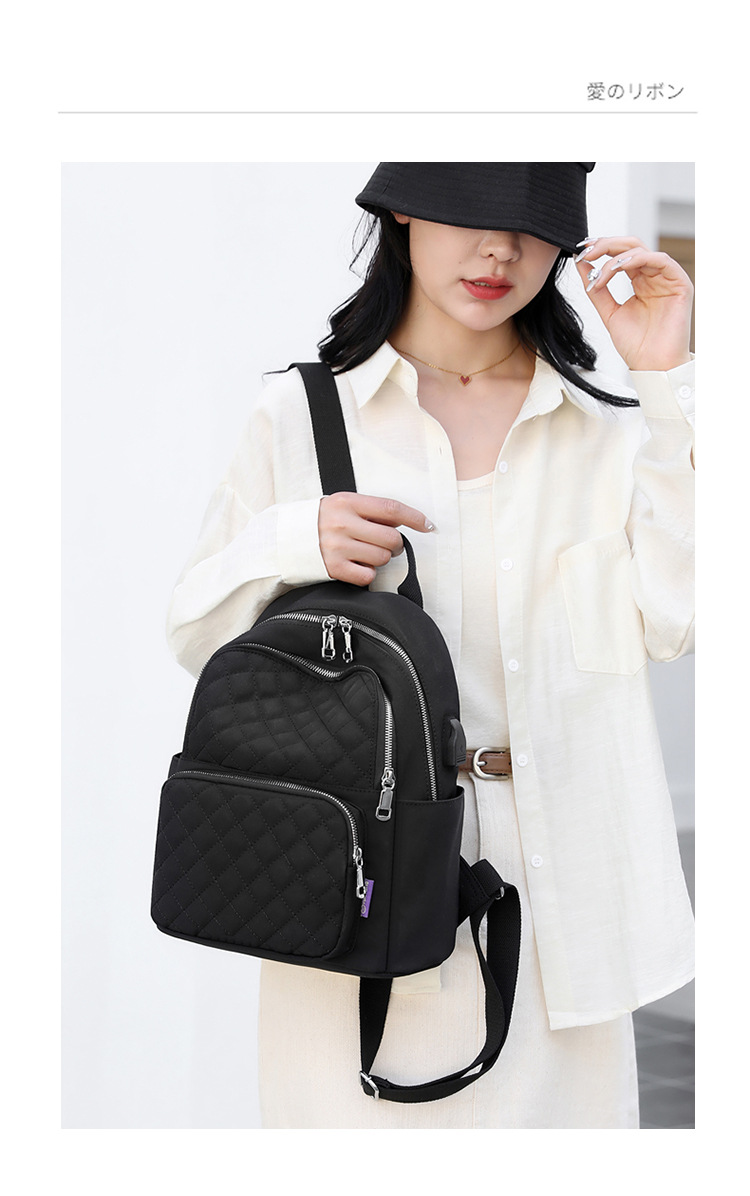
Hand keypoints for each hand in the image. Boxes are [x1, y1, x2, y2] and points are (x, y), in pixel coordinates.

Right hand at [318, 492, 435, 585]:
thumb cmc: (321, 521)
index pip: (390, 508)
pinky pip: (367, 575)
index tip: (428, 525)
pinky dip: (368, 573)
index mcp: (347, 503)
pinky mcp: (333, 568)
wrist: (285, 539)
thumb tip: (404, 520)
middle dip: (395, 544)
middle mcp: (342, 524)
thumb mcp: (343, 505)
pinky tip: (357, 565)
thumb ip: (371, 511)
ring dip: (381, 558)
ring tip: (367, 553)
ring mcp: (337, 547)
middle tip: (386, 544)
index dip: (415, 517)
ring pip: (382, 558)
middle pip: (391, 538)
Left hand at [574, 236, 692, 371]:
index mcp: (639, 281)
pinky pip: (660, 260)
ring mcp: (667, 278)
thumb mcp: (608, 312)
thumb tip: (581, 264)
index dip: (601, 248)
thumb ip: (597, 288)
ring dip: (618, 255)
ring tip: (602, 270)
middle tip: (587, 252)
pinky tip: (619, 267)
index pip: (620, 254)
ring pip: (643, 250)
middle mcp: (653, 276)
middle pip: (630, 246)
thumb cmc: (635, 344)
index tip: (580, 252)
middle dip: (606, 245)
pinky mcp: (680, 283)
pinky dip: (638, 259)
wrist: (651, 365)